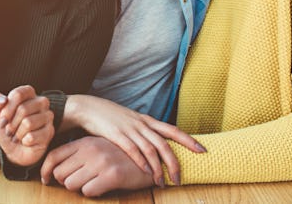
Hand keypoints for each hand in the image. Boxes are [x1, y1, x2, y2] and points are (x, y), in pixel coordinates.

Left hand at [0, 85, 54, 166]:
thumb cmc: (7, 128)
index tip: (2, 120)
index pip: (18, 94)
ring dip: (17, 134)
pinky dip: (24, 141)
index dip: (7, 109)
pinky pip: (32, 136)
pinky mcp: (49, 132)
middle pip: (23, 109)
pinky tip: (25, 141)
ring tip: (16, 137)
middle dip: (11, 124)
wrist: (13, 150)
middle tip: (9, 131)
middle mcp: (41, 102)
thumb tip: (2, 100)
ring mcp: (48, 116)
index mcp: (29, 94)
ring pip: (28, 123)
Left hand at [41, 136, 153, 196]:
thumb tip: (56, 170)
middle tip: (78, 183)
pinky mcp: (111, 175)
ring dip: (79, 188)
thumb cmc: (120, 156)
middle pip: (59, 173)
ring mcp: (101, 161)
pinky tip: (104, 186)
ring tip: (92, 183)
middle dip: (66, 182)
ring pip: (71, 184)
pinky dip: (93, 192)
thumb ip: (79, 154)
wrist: (151, 158)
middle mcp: (90, 150)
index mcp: (85, 142)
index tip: (46, 180)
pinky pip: (88, 191)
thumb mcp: (98, 147)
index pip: (53, 156)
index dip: (45, 171)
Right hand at [62, 95, 203, 185]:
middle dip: (174, 162)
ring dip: (158, 168)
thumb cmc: (110, 117)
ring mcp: (130, 129)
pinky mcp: (117, 135)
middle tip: (180, 178)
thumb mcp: (131, 121)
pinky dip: (141, 162)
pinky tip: (146, 172)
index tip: (202, 150)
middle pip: (165, 143)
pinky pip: (133, 150)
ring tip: (162, 182)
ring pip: (151, 149)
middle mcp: (142, 124)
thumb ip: (143, 131)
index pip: (173, 130)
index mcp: (147, 120)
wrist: (89, 108)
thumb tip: (155, 143)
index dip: (188, 140)